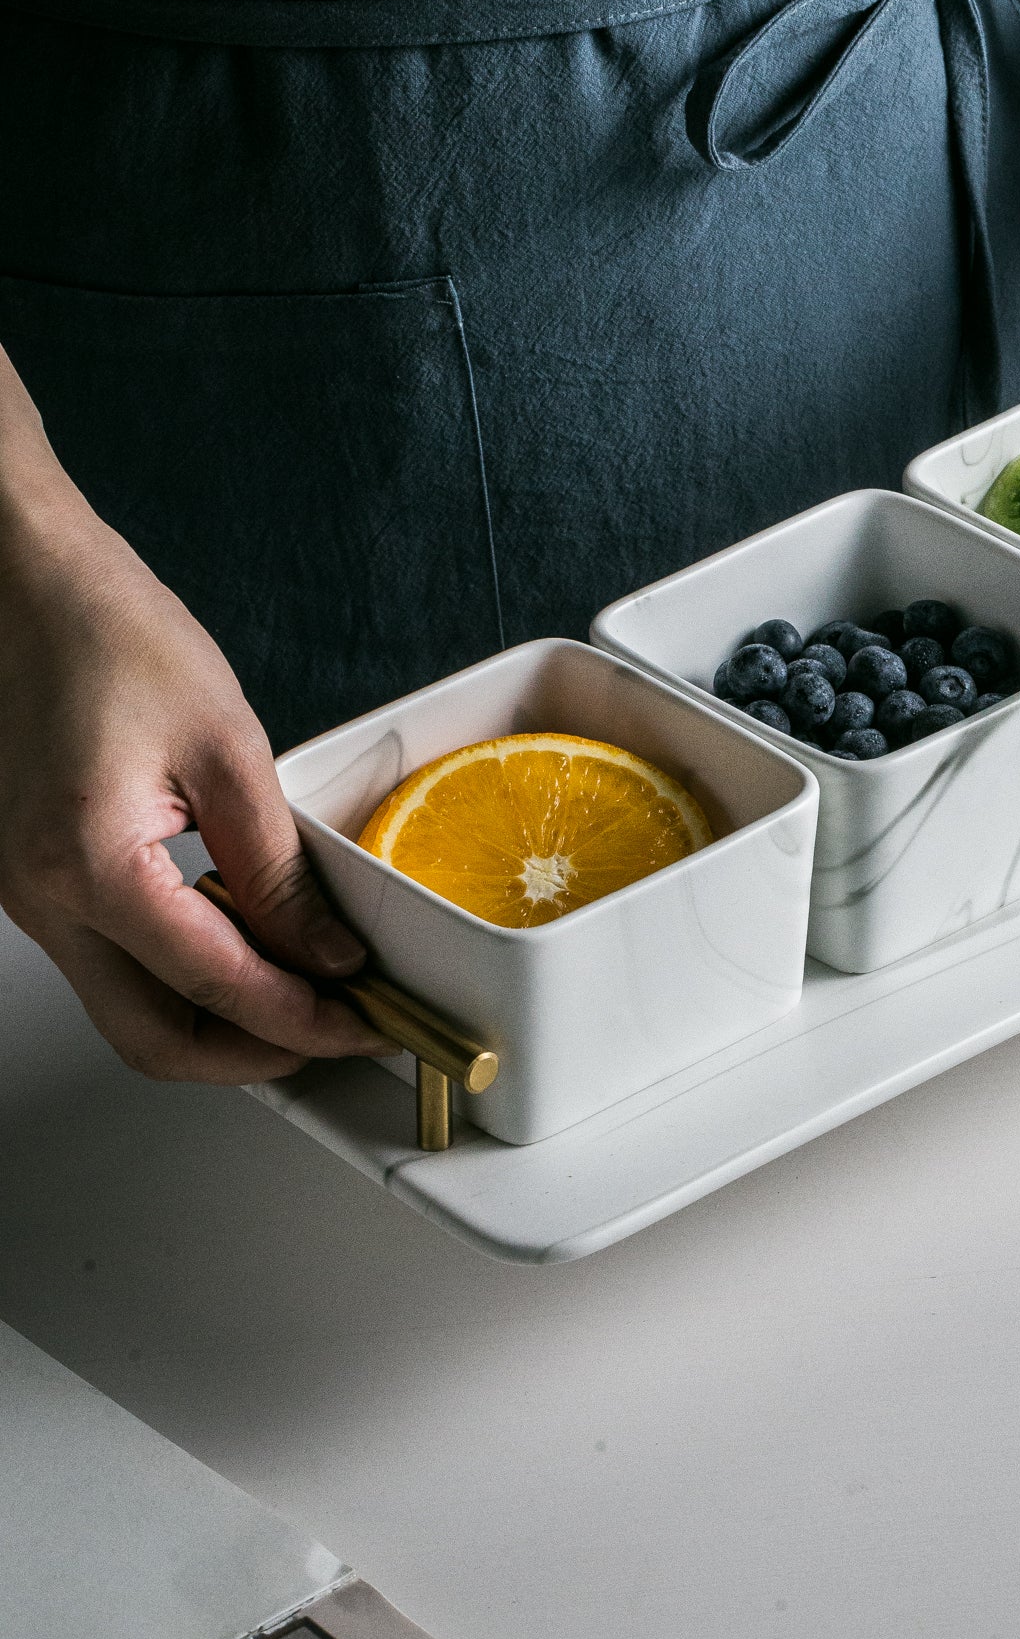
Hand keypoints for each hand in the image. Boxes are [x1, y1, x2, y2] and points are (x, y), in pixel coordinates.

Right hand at [0, 474, 386, 1082]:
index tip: (366, 1024)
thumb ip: (277, 867)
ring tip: (306, 992)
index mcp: (91, 865)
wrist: (22, 583)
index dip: (301, 1019)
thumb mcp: (225, 745)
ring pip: (126, 1011)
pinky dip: (180, 974)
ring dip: (217, 1020)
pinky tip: (244, 943)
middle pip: (153, 1040)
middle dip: (254, 1055)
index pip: (215, 985)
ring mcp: (26, 897)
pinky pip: (108, 962)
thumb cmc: (107, 632)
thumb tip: (327, 951)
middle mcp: (41, 899)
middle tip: (338, 1034)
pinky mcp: (30, 880)